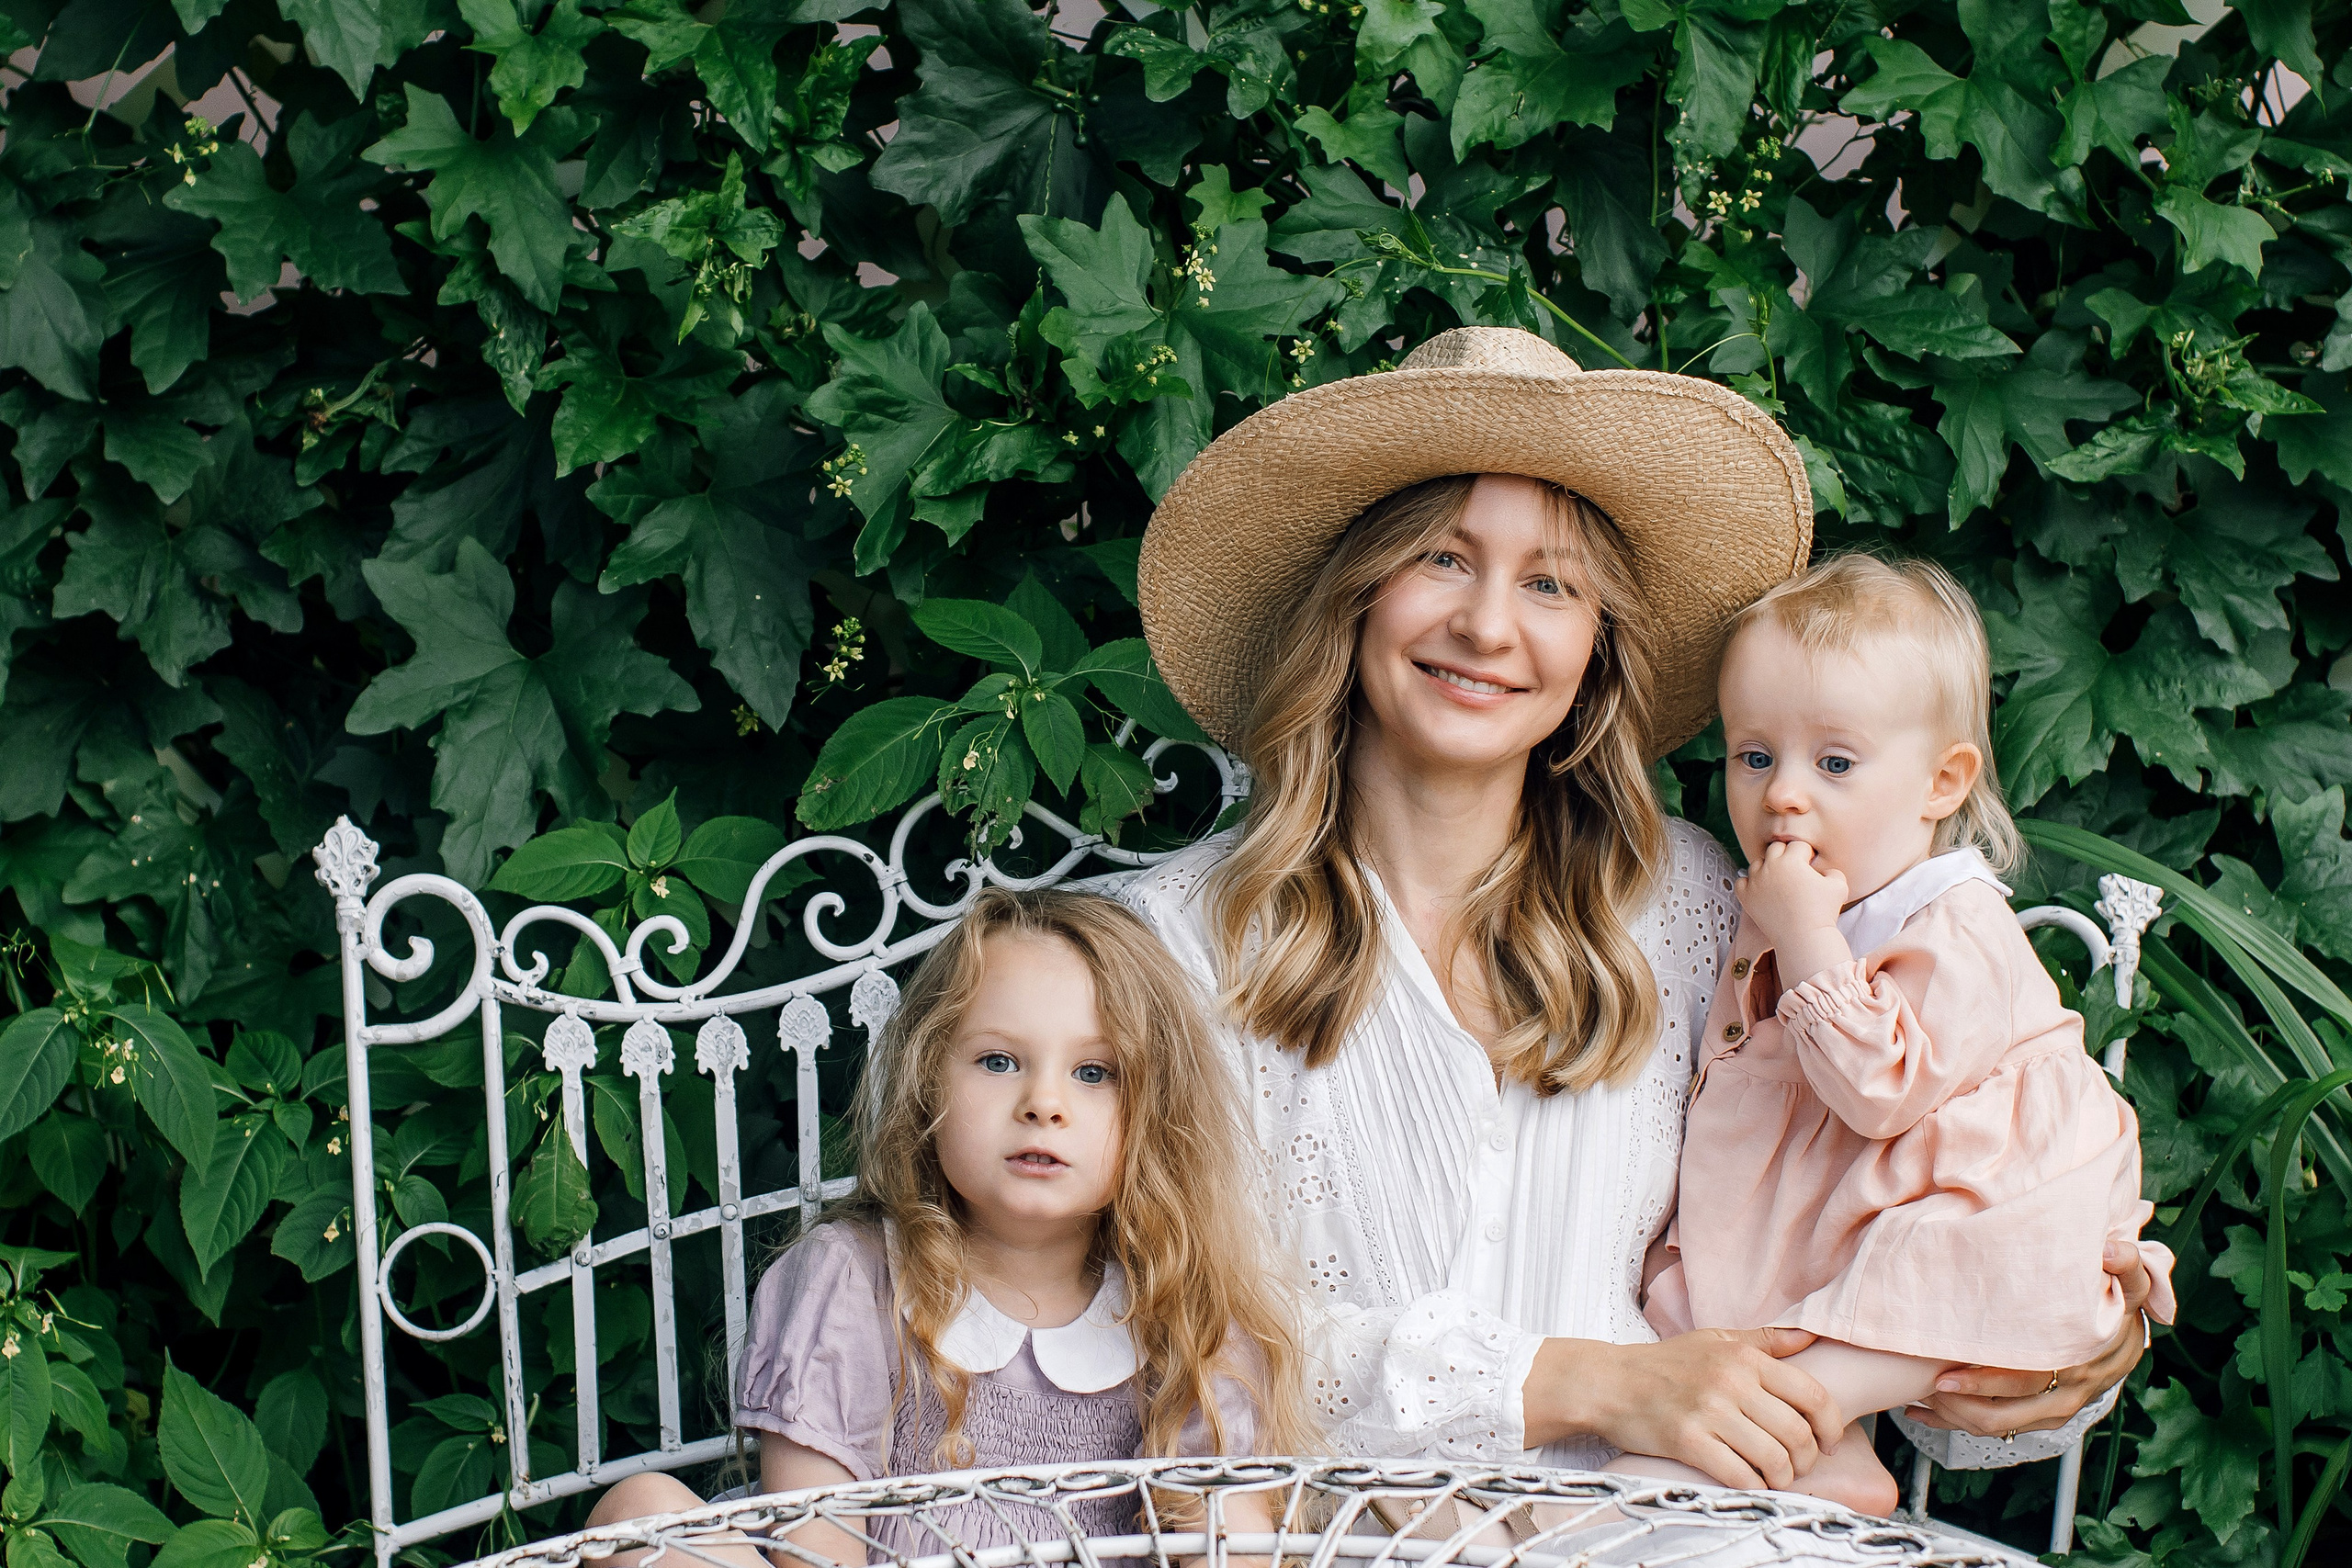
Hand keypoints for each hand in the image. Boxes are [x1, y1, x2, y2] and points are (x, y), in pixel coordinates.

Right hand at [1527, 1329, 1839, 1490]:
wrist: (1610, 1383)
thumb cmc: (1666, 1363)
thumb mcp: (1715, 1339)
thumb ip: (1765, 1340)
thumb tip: (1810, 1337)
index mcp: (1744, 1357)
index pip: (1812, 1396)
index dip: (1831, 1425)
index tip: (1829, 1440)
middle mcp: (1731, 1383)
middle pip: (1797, 1433)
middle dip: (1808, 1459)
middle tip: (1801, 1464)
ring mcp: (1709, 1412)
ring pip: (1774, 1459)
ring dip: (1783, 1477)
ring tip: (1775, 1476)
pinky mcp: (1688, 1441)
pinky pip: (1739, 1475)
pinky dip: (1753, 1486)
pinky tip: (1749, 1481)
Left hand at [1738, 842, 1850, 984]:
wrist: (1803, 938)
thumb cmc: (1823, 912)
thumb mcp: (1839, 885)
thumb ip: (1831, 870)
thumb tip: (1820, 870)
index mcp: (1791, 860)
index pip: (1798, 846)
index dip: (1806, 855)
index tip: (1810, 867)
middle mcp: (1770, 866)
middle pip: (1775, 849)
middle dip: (1786, 856)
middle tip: (1795, 872)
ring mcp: (1756, 881)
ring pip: (1757, 863)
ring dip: (1767, 868)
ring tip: (1779, 881)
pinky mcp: (1746, 897)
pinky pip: (1742, 881)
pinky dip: (1750, 883)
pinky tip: (1761, 890)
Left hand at [1904, 1242, 2151, 1435]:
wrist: (2128, 1335)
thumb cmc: (2118, 1304)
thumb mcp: (2130, 1282)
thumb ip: (2126, 1264)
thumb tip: (2112, 1249)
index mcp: (2079, 1362)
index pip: (2026, 1382)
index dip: (1983, 1383)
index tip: (1943, 1375)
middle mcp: (2067, 1393)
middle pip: (2006, 1413)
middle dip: (1959, 1404)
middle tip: (1921, 1386)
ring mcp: (2055, 1408)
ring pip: (2000, 1426)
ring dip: (1956, 1417)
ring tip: (1919, 1398)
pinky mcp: (2044, 1415)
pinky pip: (2000, 1428)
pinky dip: (1959, 1424)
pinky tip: (1925, 1413)